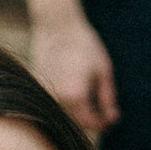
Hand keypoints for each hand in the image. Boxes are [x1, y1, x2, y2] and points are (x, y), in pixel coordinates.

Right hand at [30, 15, 117, 132]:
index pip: (92, 124)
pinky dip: (66, 102)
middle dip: (91, 119)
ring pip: (65, 115)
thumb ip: (108, 99)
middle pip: (77, 123)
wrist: (57, 25)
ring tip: (89, 95)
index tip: (112, 117)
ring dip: (78, 112)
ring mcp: (45, 94)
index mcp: (76, 97)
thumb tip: (112, 120)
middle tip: (104, 109)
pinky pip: (55, 103)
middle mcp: (57, 100)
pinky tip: (72, 85)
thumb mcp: (104, 72)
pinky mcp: (38, 88)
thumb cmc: (84, 45)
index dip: (104, 123)